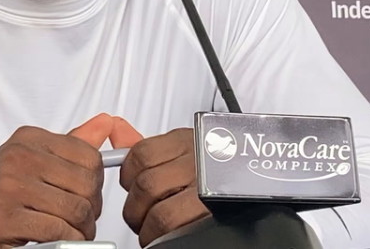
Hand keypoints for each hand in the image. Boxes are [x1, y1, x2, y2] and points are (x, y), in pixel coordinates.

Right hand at [0, 114, 113, 248]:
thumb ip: (71, 145)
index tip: (86, 194)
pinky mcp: (6, 218)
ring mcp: (10, 187)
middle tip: (82, 219)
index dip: (96, 182)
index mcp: (27, 139)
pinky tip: (59, 240)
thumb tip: (106, 123)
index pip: (89, 155)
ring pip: (76, 209)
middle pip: (86, 184)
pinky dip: (67, 241)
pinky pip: (59, 231)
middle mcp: (18, 157)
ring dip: (82, 229)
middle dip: (91, 209)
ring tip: (73, 233)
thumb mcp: (33, 159)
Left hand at [115, 124, 211, 247]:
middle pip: (147, 185)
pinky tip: (167, 235)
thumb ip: (148, 147)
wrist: (253, 182)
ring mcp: (208, 191)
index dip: (129, 176)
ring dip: (148, 229)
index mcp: (188, 142)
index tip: (131, 186)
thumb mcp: (183, 149)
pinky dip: (162, 238)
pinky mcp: (213, 217)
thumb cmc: (214, 169)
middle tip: (140, 215)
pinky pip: (175, 230)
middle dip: (135, 208)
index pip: (140, 154)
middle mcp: (199, 164)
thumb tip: (117, 130)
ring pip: (159, 213)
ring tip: (153, 229)